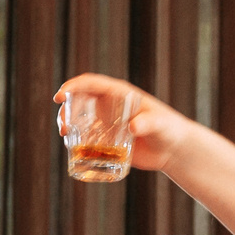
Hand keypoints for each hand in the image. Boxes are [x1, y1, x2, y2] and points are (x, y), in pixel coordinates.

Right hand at [52, 74, 193, 173]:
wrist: (174, 149)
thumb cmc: (169, 130)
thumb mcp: (159, 124)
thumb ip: (148, 123)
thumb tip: (133, 126)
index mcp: (120, 94)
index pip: (91, 84)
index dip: (73, 86)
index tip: (60, 96)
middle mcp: (110, 105)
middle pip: (80, 100)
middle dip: (66, 109)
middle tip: (64, 126)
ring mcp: (108, 122)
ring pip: (80, 119)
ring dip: (68, 124)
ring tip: (66, 136)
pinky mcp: (108, 140)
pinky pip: (87, 138)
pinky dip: (77, 142)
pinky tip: (73, 150)